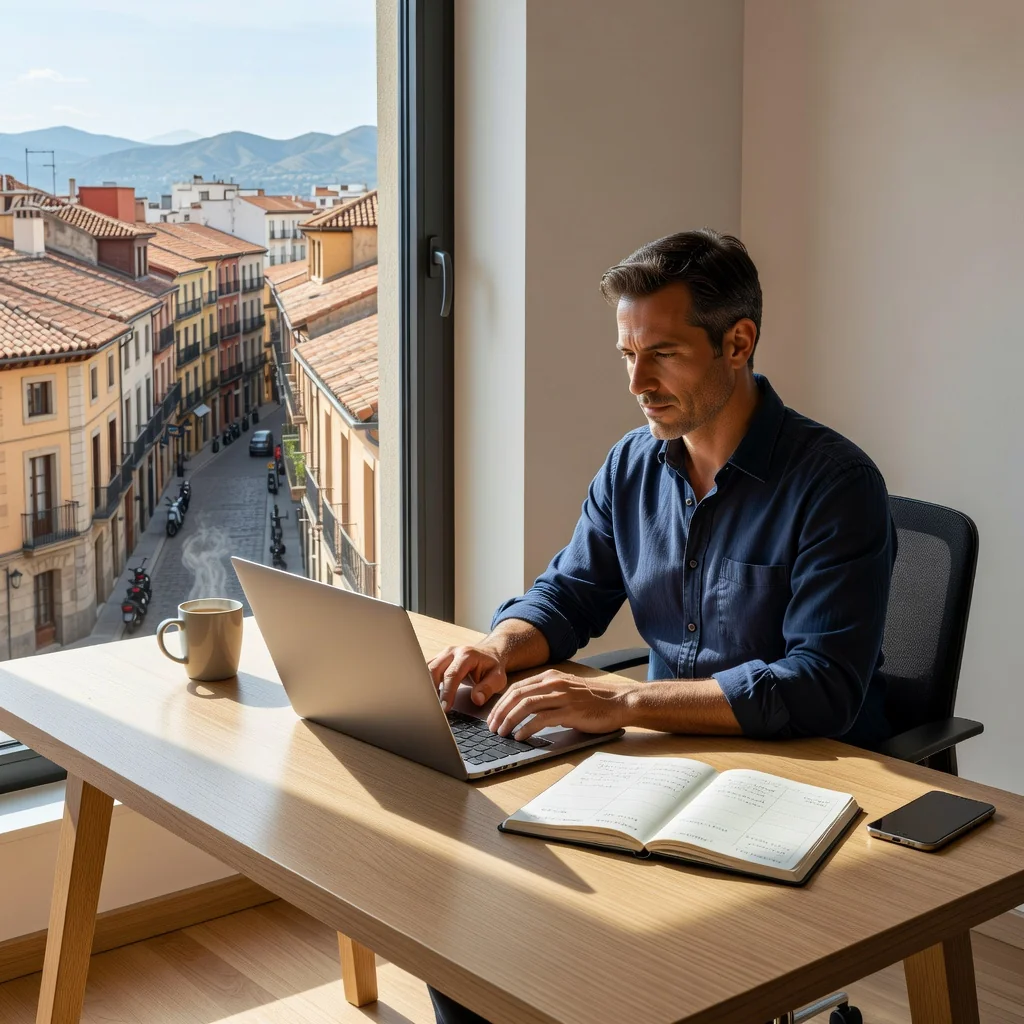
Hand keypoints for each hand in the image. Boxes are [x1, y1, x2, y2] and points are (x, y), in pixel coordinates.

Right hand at [429, 644, 508, 712]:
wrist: (490, 654)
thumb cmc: (492, 668)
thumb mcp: (498, 678)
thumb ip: (488, 688)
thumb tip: (476, 699)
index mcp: (467, 655)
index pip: (452, 674)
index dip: (447, 692)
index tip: (445, 708)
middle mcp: (453, 652)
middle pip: (435, 669)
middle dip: (432, 689)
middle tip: (434, 707)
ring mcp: (444, 654)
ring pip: (427, 668)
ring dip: (426, 685)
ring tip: (429, 702)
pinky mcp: (439, 658)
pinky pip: (427, 668)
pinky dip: (425, 681)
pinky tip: (428, 694)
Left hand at [487, 670, 638, 739]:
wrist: (620, 701)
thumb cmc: (594, 700)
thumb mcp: (567, 691)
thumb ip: (547, 696)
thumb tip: (525, 712)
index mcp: (551, 677)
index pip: (517, 687)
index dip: (501, 703)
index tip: (492, 717)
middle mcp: (554, 683)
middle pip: (517, 695)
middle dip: (500, 712)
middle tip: (492, 727)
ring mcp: (562, 696)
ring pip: (526, 705)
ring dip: (509, 720)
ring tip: (502, 733)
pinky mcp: (570, 711)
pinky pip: (542, 719)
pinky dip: (527, 728)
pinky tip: (520, 736)